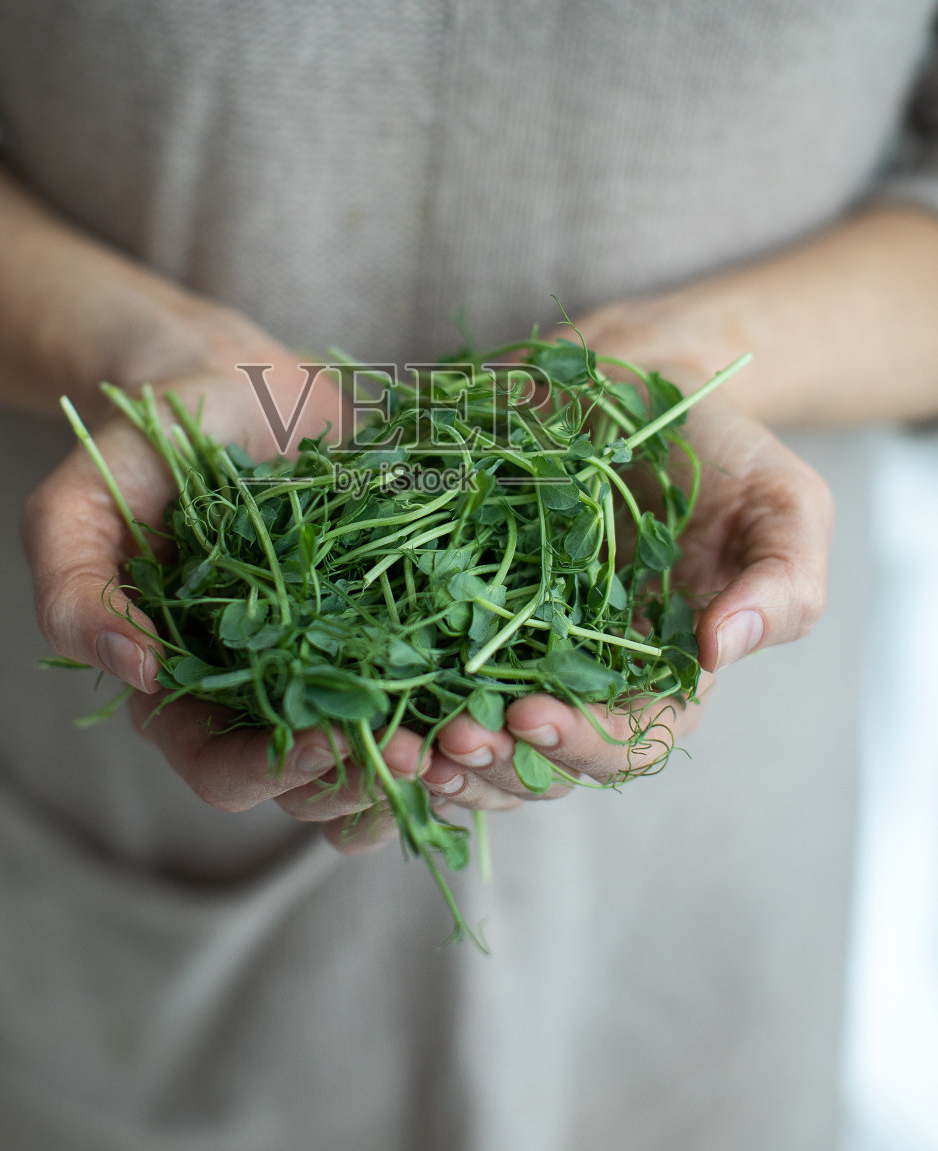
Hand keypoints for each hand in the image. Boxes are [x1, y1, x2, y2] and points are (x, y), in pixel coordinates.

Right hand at [21, 320, 426, 853]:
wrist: (228, 378)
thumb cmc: (143, 445)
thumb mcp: (75, 506)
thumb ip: (74, 588)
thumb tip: (132, 669)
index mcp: (185, 690)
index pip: (225, 773)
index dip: (274, 773)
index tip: (329, 739)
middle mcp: (264, 693)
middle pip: (317, 785)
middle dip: (366, 781)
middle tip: (418, 754)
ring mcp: (336, 659)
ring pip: (384, 751)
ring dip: (428, 761)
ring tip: (466, 736)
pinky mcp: (398, 617)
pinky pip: (437, 681)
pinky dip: (467, 697)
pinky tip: (502, 687)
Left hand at [419, 383, 832, 808]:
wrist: (647, 383)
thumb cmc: (726, 450)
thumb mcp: (786, 508)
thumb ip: (781, 585)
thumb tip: (721, 649)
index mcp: (666, 678)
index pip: (627, 746)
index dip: (578, 748)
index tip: (529, 717)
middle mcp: (589, 679)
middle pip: (540, 765)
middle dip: (492, 768)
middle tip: (446, 741)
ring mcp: (522, 648)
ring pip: (477, 740)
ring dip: (436, 758)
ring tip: (394, 747)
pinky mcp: (466, 605)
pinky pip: (427, 671)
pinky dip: (396, 696)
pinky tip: (365, 695)